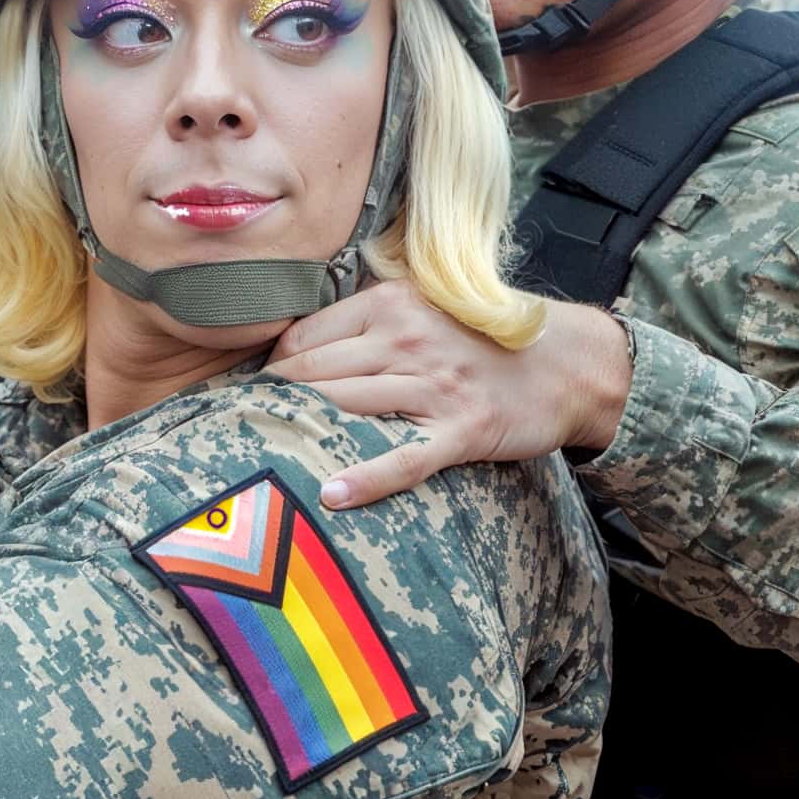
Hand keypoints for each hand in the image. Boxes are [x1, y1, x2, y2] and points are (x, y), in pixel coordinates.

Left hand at [264, 282, 630, 509]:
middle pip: (315, 375)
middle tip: (231, 434)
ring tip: (257, 461)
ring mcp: (434, 386)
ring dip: (301, 434)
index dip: (270, 370)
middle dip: (272, 405)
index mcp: (389, 304)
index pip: (303, 339)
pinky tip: (332, 493)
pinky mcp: (461, 429)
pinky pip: (404, 457)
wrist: (566, 362)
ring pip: (347, 409)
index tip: (249, 396)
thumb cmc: (483, 340)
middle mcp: (407, 339)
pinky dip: (367, 477)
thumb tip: (293, 352)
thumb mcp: (423, 308)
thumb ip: (364, 323)